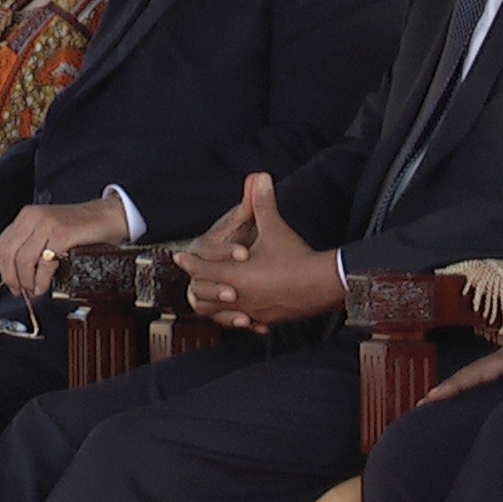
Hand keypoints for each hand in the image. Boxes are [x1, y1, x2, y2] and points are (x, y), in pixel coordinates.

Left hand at [0, 195, 128, 298]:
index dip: (3, 268)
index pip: (2, 244)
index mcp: (28, 215)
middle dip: (12, 277)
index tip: (11, 283)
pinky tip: (44, 286)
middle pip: (8, 252)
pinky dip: (41, 278)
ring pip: (23, 259)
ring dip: (26, 281)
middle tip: (20, 291)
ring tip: (35, 290)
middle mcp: (35, 217)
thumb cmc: (83, 226)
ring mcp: (48, 224)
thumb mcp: (50, 229)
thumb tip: (17, 273)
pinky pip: (44, 261)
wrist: (110, 215)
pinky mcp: (63, 233)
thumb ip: (32, 244)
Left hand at [177, 173, 341, 330]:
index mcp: (235, 275)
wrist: (322, 284)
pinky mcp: (267, 320)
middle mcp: (238, 297)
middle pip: (204, 296)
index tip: (180, 257)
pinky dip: (240, 318)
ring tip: (214, 298)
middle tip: (192, 278)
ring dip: (215, 305)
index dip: (190, 262)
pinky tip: (245, 316)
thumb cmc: (295, 257)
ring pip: (221, 315)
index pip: (201, 270)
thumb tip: (259, 177)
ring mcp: (252, 312)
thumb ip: (262, 203)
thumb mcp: (275, 228)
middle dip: (198, 284)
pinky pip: (246, 324)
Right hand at [423, 301, 502, 402]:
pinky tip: (474, 388)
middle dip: (448, 386)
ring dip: (460, 382)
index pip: (480, 372)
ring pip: (481, 369)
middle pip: (473, 370)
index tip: (432, 396)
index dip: (456, 385)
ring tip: (439, 398)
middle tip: (422, 403)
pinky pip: (493, 368)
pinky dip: (477, 378)